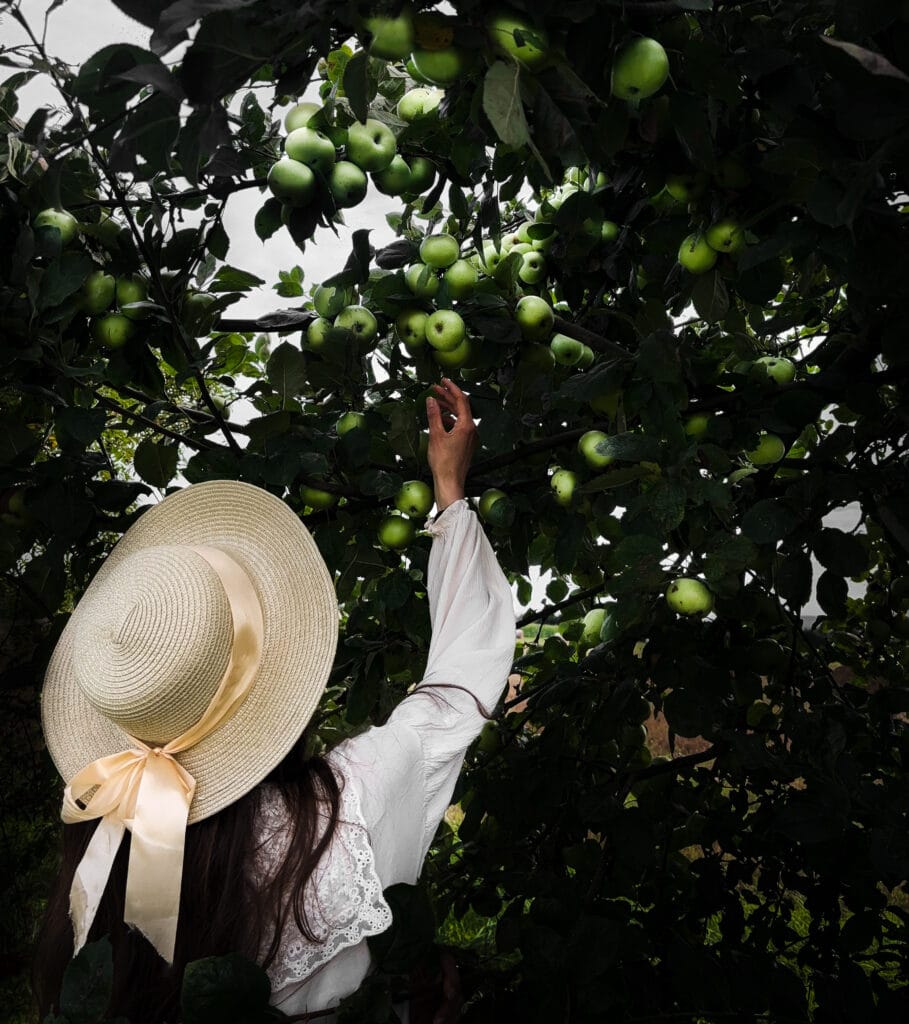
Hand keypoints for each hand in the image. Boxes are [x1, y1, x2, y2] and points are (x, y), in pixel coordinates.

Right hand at [425, 378, 477, 510]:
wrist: (450, 482)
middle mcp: (472, 430)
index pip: (461, 400)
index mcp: (467, 426)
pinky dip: (449, 420)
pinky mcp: (466, 444)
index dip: (452, 388)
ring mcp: (470, 437)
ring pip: (460, 417)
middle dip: (448, 397)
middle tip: (435, 389)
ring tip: (434, 403)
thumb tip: (431, 400)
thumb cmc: (444, 462)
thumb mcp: (436, 435)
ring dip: (448, 408)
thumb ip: (434, 415)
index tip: (443, 380)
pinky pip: (459, 426)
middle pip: (461, 407)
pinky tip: (439, 419)